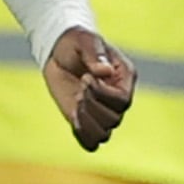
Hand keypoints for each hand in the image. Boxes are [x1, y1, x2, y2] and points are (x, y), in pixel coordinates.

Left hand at [45, 29, 137, 151]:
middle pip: (114, 119)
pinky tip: (74, 119)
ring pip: (104, 134)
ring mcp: (101, 111)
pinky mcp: (84, 119)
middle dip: (92, 104)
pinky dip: (82, 136)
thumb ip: (94, 54)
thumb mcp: (84, 41)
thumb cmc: (76, 42)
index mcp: (124, 79)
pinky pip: (90, 142)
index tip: (85, 78)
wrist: (59, 50)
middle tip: (79, 86)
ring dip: (86, 120)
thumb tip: (104, 71)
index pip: (122, 101)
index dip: (102, 94)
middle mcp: (117, 99)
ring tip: (76, 99)